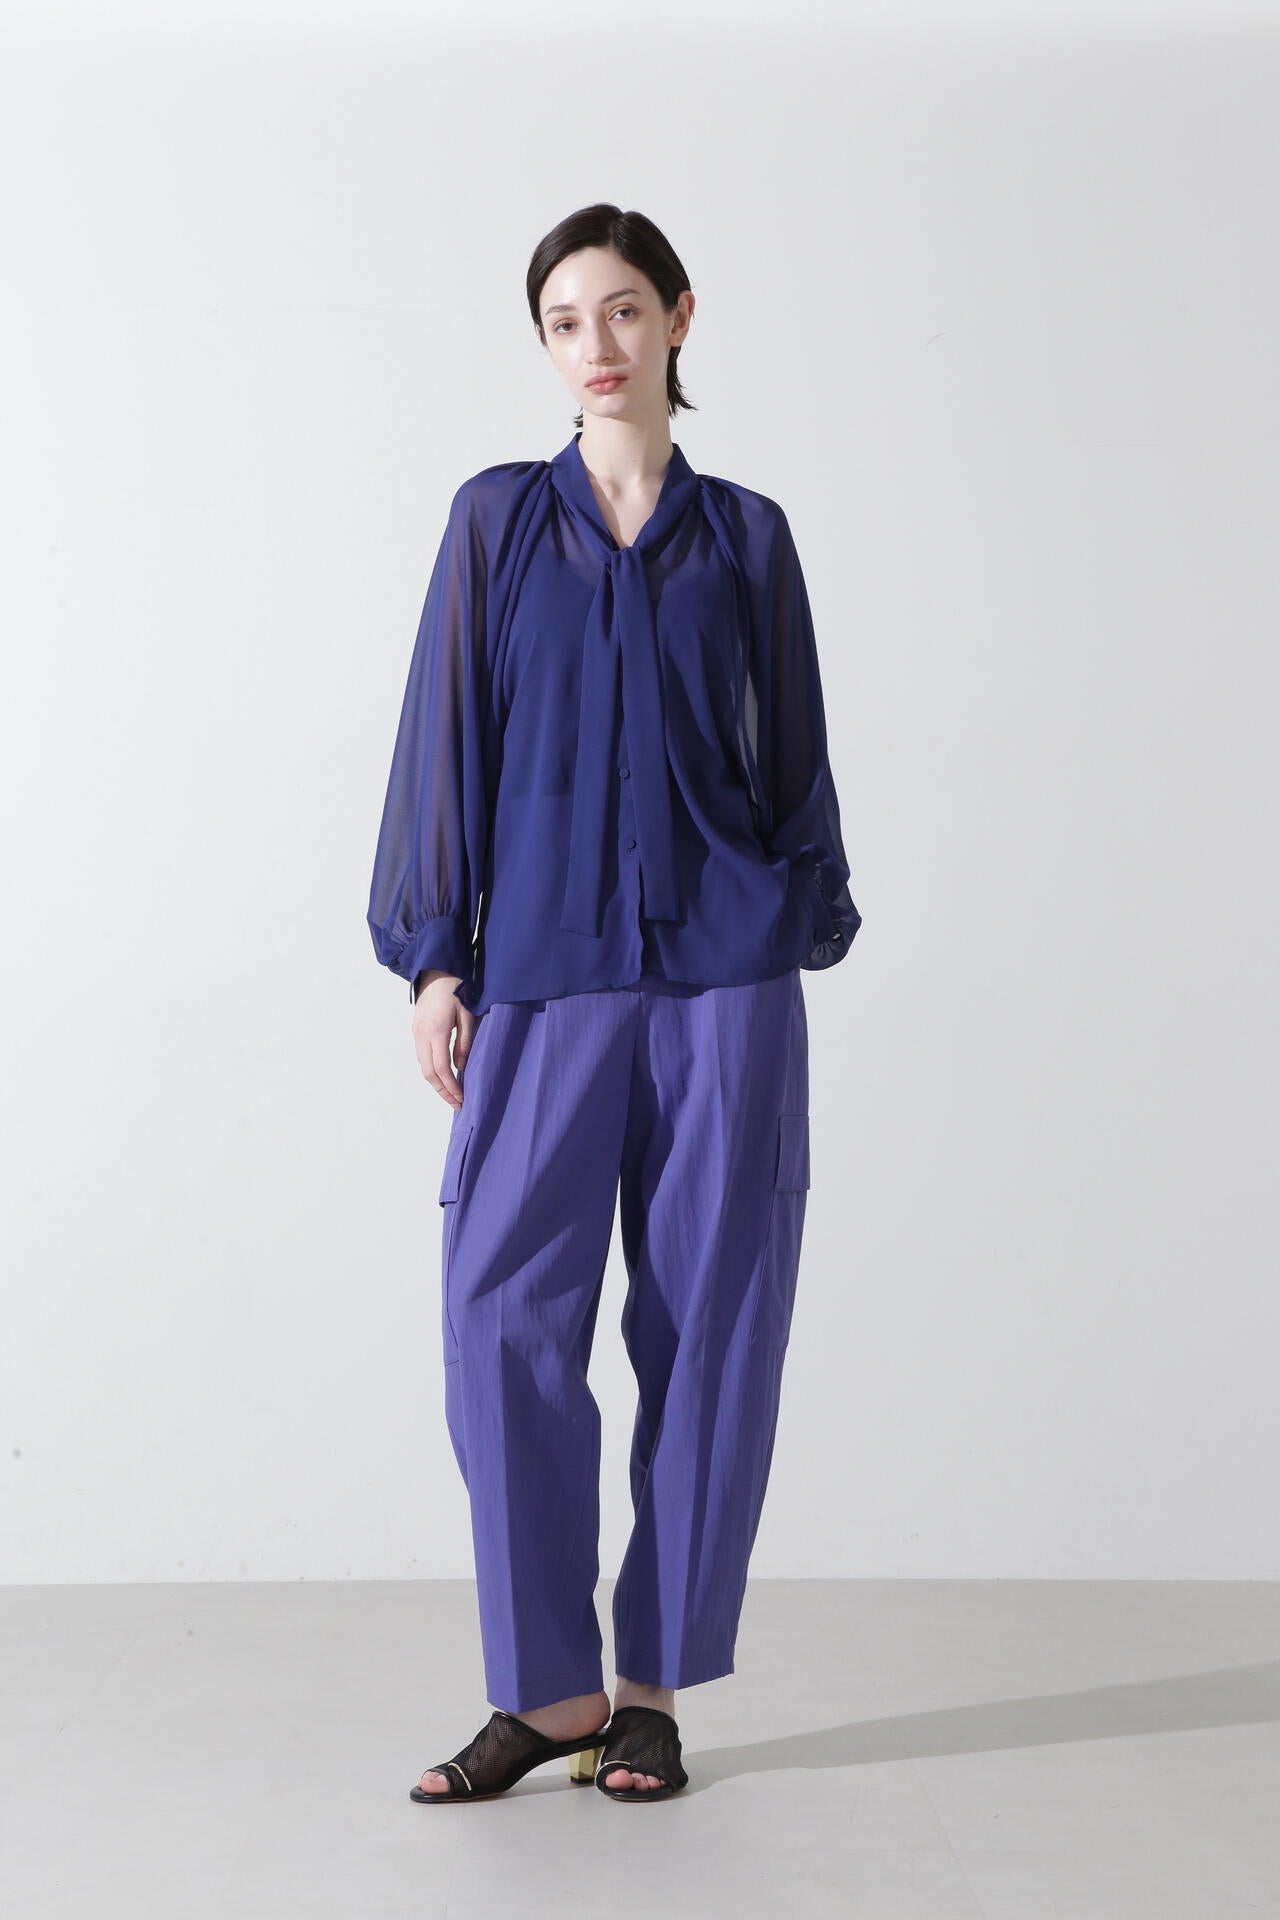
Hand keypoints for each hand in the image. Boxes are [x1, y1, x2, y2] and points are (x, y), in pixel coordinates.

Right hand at [410, 970, 475, 1107]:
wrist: (435, 970)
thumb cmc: (456, 989)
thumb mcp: (467, 1015)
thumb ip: (465, 1042)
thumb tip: (461, 1067)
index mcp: (436, 1031)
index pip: (441, 1068)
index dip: (451, 1087)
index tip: (461, 1099)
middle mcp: (422, 1035)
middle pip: (428, 1072)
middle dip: (442, 1091)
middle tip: (457, 1103)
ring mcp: (416, 1033)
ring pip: (423, 1066)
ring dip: (436, 1082)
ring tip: (452, 1093)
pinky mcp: (416, 1030)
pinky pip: (421, 1056)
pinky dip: (432, 1070)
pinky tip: (444, 1075)